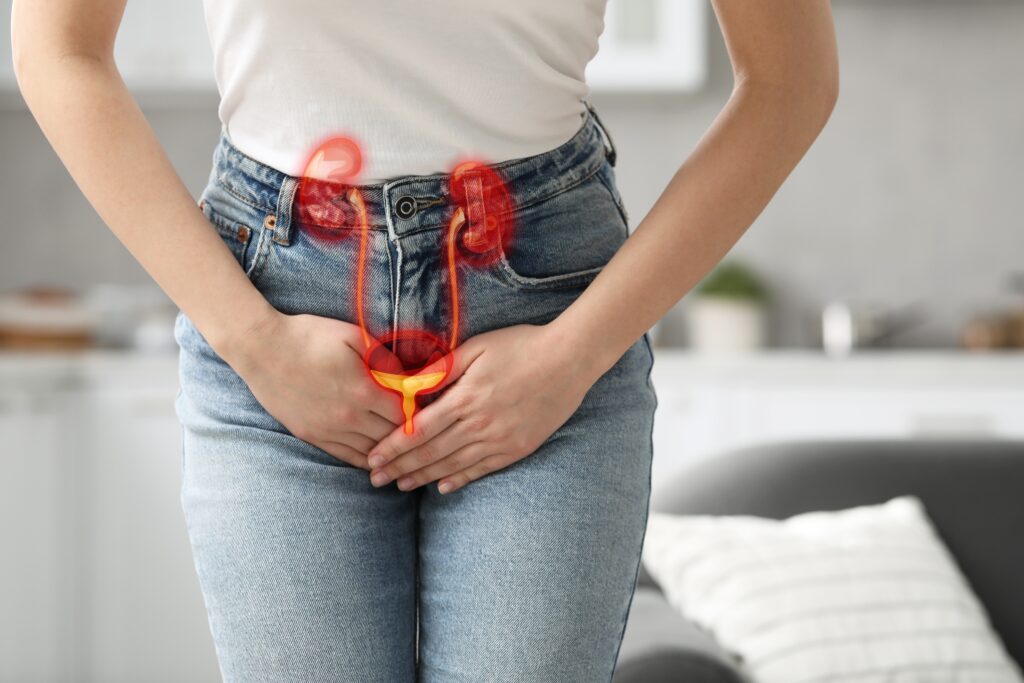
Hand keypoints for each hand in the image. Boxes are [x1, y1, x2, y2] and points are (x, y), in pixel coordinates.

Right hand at [224, 310, 405, 468]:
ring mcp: (329, 430)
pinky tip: (378, 457)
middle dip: (408, 434)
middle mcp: (349, 418)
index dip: (419, 413)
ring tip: (404, 447)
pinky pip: (348, 457)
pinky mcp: (312, 436)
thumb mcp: (353, 335)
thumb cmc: (308, 336)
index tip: (426, 408)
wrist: (261, 348)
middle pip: (392, 437)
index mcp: (363, 391)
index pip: (406, 415)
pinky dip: (367, 459)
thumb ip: (384, 357)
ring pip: (373, 452)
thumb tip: (407, 376)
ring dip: (390, 450)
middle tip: (420, 430)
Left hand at [364, 323, 598, 493]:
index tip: (372, 458)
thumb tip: (411, 385)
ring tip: (400, 486)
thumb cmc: (520, 346)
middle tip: (375, 480)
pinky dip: (460, 479)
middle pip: (431, 451)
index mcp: (465, 397)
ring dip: (424, 477)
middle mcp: (479, 423)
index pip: (418, 430)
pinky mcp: (518, 448)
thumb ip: (443, 369)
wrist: (569, 360)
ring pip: (453, 464)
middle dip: (400, 467)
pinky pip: (483, 469)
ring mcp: (500, 439)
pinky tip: (442, 487)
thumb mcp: (477, 348)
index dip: (393, 447)